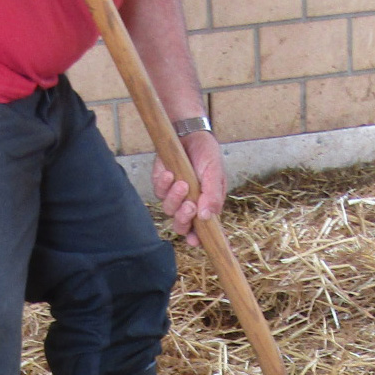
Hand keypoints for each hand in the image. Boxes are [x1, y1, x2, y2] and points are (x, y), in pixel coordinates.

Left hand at [151, 130, 226, 246]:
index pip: (202, 230)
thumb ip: (212, 196)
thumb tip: (206, 217)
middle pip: (182, 226)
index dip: (197, 238)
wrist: (189, 134)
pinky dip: (164, 184)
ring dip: (175, 199)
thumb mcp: (215, 172)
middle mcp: (190, 205)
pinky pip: (159, 193)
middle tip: (189, 205)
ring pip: (169, 210)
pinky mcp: (161, 186)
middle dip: (184, 219)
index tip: (194, 240)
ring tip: (182, 183)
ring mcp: (174, 197)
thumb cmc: (207, 154)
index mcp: (206, 206)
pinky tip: (170, 173)